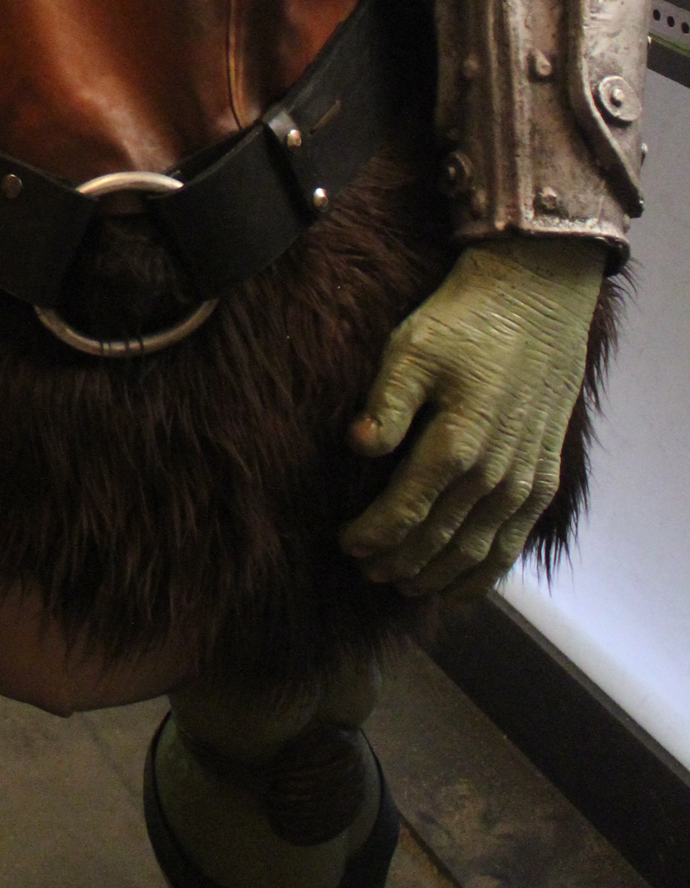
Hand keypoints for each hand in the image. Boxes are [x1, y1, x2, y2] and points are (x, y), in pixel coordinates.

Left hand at [340, 235, 604, 598]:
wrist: (535, 300)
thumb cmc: (464, 322)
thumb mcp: (411, 349)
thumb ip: (385, 403)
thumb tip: (358, 445)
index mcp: (455, 445)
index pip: (402, 515)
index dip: (370, 538)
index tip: (344, 543)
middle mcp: (494, 474)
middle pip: (436, 542)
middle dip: (395, 562)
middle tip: (365, 570)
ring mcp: (524, 481)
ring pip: (476, 552)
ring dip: (436, 576)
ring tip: (403, 584)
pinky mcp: (544, 478)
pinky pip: (514, 543)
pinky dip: (485, 572)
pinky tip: (459, 587)